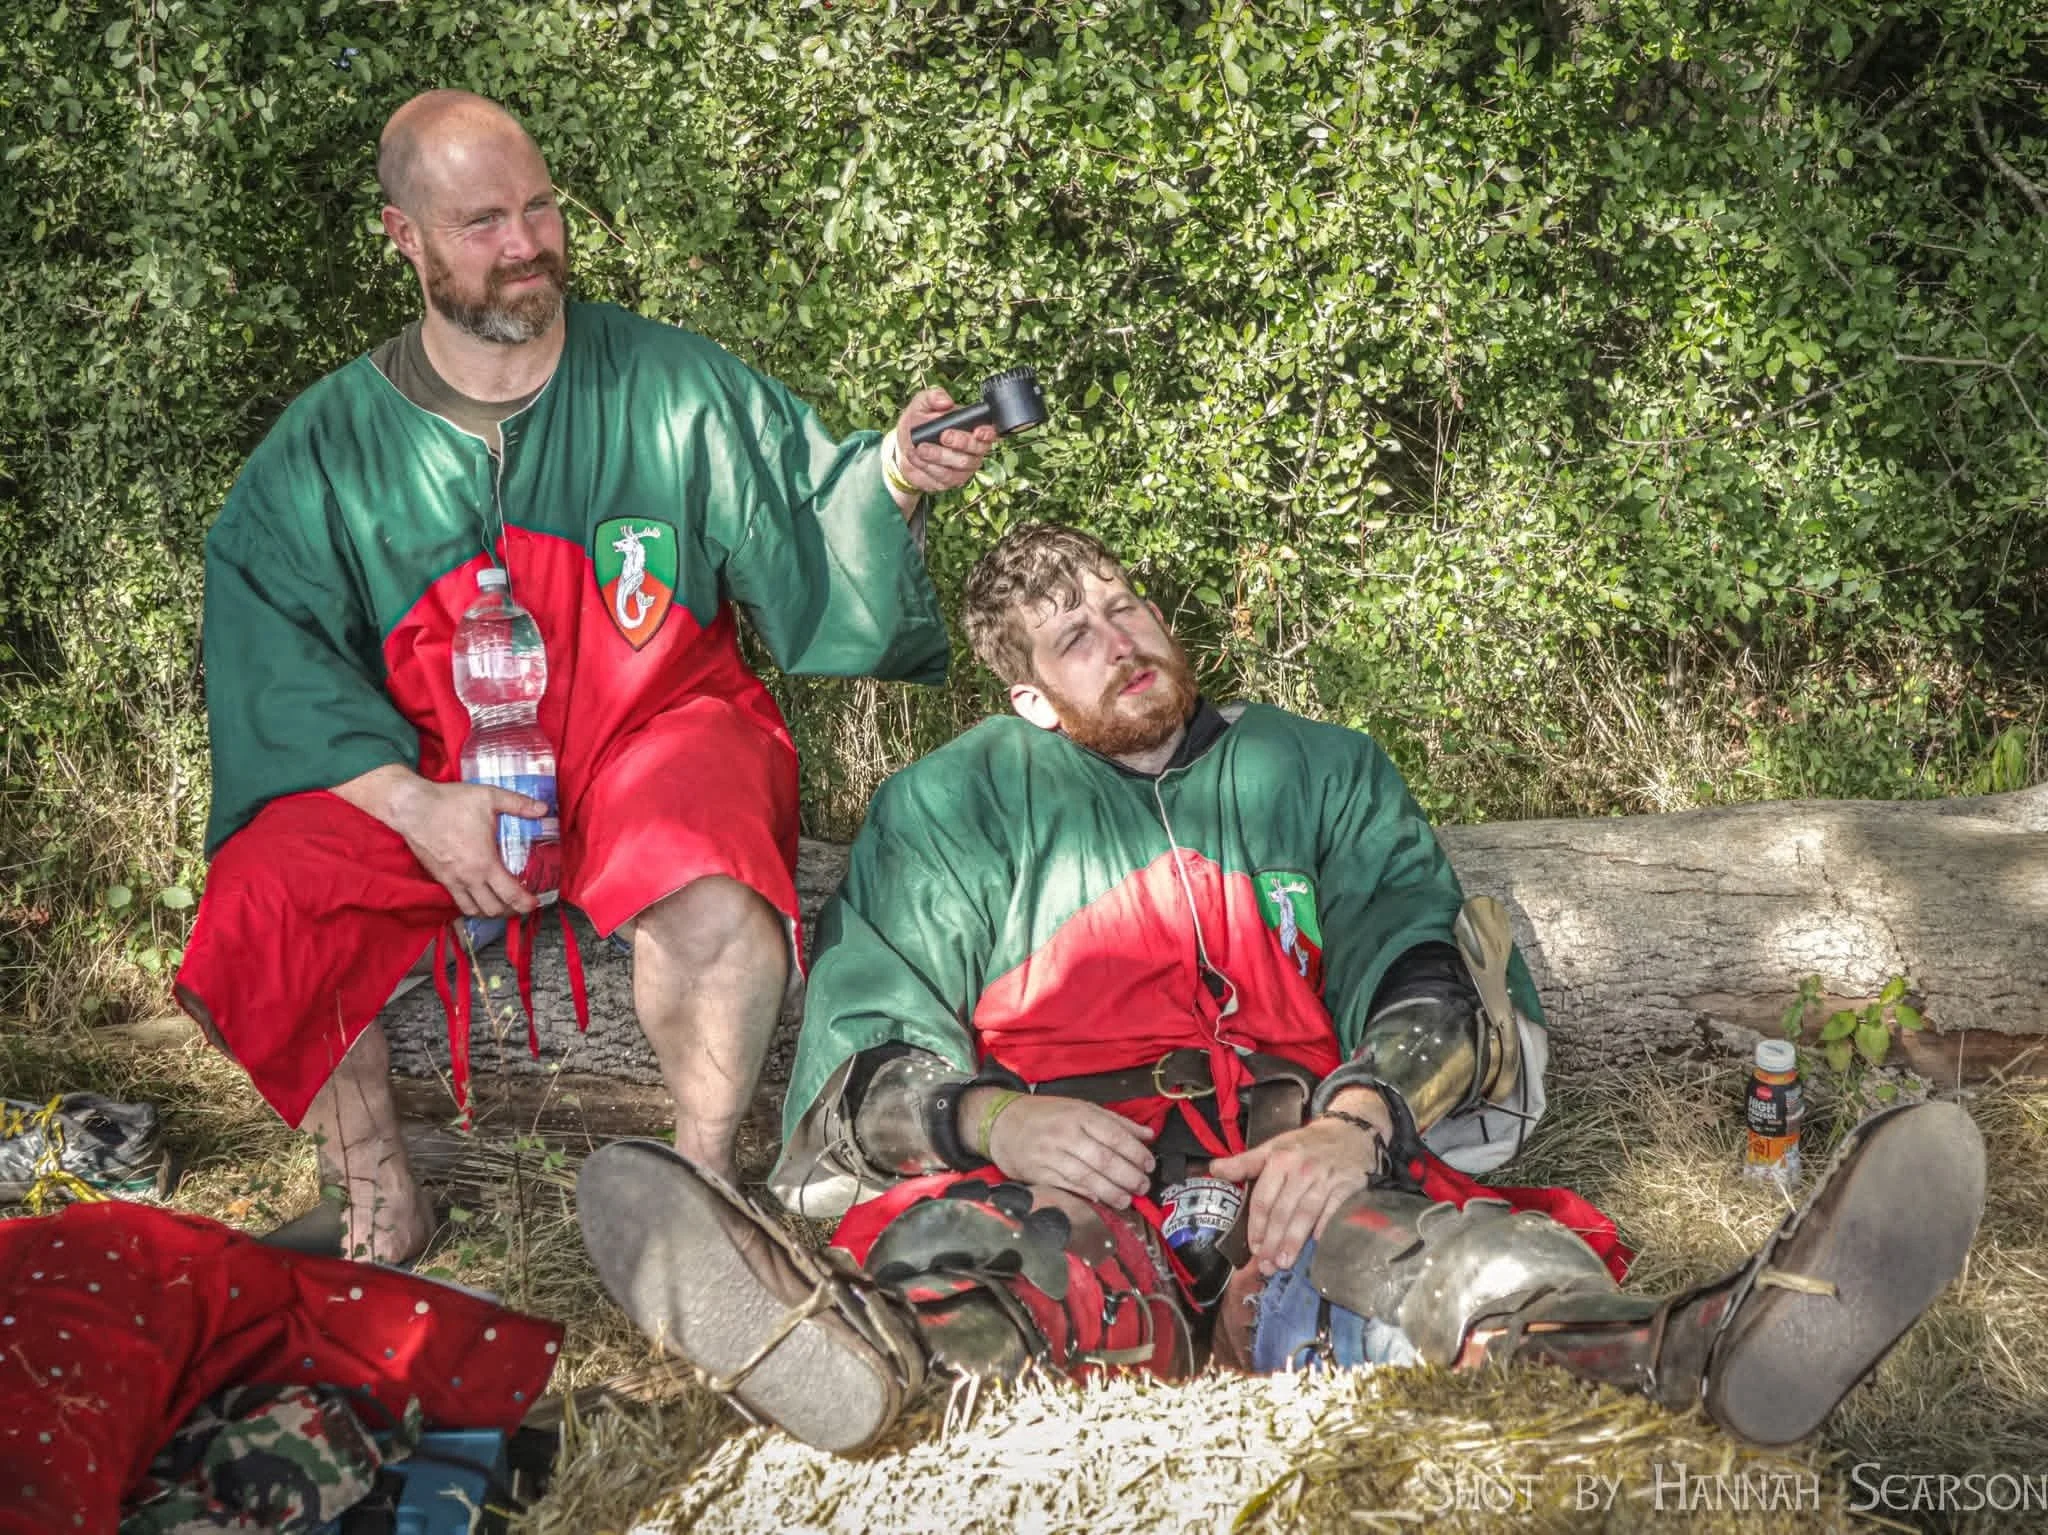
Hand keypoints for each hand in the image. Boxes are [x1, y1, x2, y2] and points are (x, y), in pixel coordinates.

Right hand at [386, 777, 548, 917]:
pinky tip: (478, 896)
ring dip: (489, 911)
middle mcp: (468, 877)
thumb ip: (518, 804)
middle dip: (510, 911)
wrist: (412, 808)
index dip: (525, 903)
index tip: (535, 904)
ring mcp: (451, 881)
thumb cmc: (450, 803)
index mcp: (484, 863)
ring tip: (501, 904)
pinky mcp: (439, 878)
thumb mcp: (489, 797)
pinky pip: (457, 900)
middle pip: (492, 909)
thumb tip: (543, 809)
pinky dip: (471, 905)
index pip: (509, 894)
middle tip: (520, 904)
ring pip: (472, 910)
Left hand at [893, 388, 998, 495]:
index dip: (987, 433)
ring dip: (939, 456)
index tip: (977, 431)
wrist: (903, 448)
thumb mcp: (921, 404)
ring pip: (960, 466)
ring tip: (921, 448)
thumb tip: (945, 401)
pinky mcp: (951, 481)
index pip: (989, 432)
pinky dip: (929, 467)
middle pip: (977, 450)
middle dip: (960, 442)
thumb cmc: (918, 424)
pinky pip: (945, 478)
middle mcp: (973, 450)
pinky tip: (917, 458)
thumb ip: (933, 396)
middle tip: (943, 435)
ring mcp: (964, 468)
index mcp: (971, 428)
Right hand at [962, 1089, 1156, 1208]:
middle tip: (1143, 1186)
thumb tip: (1148, 1135)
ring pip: (1087, 1177)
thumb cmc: (1047, 1115)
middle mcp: (1066, 1134)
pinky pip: (1068, 1187)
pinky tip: (1103, 1201)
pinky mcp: (1039, 1174)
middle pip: (1104, 1159)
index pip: (1114, 1135)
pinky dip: (1088, 1195)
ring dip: (1112, 1191)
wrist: (1002, 1123)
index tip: (1149, 1164)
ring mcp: (1051, 1155)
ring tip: (1128, 1199)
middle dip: (1128, 1175)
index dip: (1135, 1152)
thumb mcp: (1081, 1108)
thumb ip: (1115, 1122)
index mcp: (1079, 1114)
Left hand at [1208, 1091, 1388, 1275]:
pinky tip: (1315, 1246)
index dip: (1257, 1226)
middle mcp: (1301, 1170)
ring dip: (1294, 1242)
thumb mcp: (1273, 1147)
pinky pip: (1332, 1212)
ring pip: (1306, 1215)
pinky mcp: (1346, 1186)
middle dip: (1273, 1241)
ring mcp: (1324, 1179)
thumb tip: (1214, 1170)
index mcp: (1280, 1159)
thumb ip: (1244, 1162)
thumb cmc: (1306, 1144)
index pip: (1263, 1198)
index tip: (1253, 1247)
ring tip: (1284, 1262)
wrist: (1349, 1132)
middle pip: (1283, 1211)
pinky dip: (1323, 1229)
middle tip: (1267, 1265)